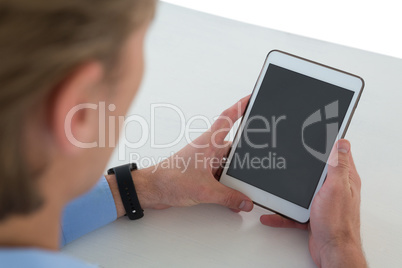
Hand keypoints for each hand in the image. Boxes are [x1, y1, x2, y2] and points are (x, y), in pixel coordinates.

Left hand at [107, 96, 253, 214]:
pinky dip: (229, 186)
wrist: (152, 190)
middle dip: (247, 155)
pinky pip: (222, 176)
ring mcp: (206, 161)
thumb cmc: (169, 179)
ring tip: (244, 187)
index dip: (241, 106)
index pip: (228, 118)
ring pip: (229, 164)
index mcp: (209, 143)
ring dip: (236, 175)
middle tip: (259, 160)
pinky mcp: (203, 173)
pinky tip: (234, 197)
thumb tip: (245, 202)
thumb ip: (228, 197)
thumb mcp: (205, 190)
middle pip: (235, 147)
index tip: (252, 97)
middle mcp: (209, 149)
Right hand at [260, 140, 366, 267]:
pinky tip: (270, 213)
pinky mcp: (312, 216)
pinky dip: (281, 213)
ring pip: (301, 191)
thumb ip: (337, 165)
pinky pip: (293, 211)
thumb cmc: (337, 222)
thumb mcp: (336, 187)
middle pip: (315, 171)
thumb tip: (341, 142)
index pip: (337, 155)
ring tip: (274, 184)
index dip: (328, 142)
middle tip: (289, 156)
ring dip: (287, 190)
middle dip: (301, 165)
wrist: (332, 251)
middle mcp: (333, 189)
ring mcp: (322, 202)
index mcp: (343, 179)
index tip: (314, 133)